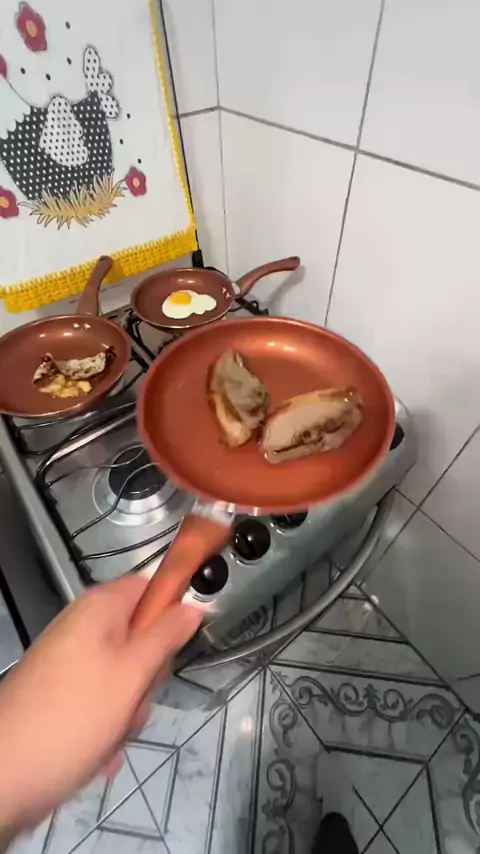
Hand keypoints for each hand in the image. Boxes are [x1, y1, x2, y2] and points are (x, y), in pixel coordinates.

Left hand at [0, 575, 201, 836]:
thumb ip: (167, 636)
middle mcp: (83, 628)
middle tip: (136, 698)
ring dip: (129, 710)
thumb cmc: (74, 716)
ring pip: (126, 677)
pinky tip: (98, 752)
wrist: (4, 777)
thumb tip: (194, 606)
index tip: (177, 645)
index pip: (150, 587)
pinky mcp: (62, 695)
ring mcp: (70, 662)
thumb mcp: (132, 673)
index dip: (171, 612)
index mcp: (99, 608)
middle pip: (141, 638)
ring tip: (112, 733)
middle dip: (147, 677)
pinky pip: (103, 702)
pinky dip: (107, 727)